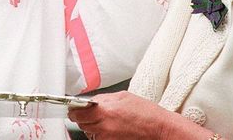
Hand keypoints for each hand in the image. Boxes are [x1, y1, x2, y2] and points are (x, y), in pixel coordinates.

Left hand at [68, 91, 198, 139]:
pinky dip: (100, 133)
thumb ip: (103, 99)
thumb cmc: (145, 113)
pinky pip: (98, 138)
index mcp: (105, 111)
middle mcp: (103, 127)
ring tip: (105, 119)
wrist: (158, 129)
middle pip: (80, 123)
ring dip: (92, 125)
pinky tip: (110, 127)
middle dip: (83, 117)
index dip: (74, 109)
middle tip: (90, 112)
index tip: (73, 107)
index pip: (77, 112)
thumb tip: (91, 101)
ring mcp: (106, 138)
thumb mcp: (122, 97)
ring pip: (89, 132)